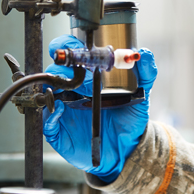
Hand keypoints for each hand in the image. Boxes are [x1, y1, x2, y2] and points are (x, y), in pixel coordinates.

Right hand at [42, 34, 156, 182]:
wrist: (126, 149)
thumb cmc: (129, 118)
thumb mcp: (142, 93)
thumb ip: (146, 72)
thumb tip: (144, 53)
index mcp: (88, 76)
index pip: (73, 54)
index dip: (69, 45)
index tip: (75, 44)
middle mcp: (73, 89)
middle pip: (56, 68)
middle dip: (60, 61)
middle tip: (72, 63)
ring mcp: (63, 109)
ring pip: (47, 91)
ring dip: (54, 84)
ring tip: (70, 86)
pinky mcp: (58, 130)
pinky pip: (46, 120)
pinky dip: (50, 113)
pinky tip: (61, 108)